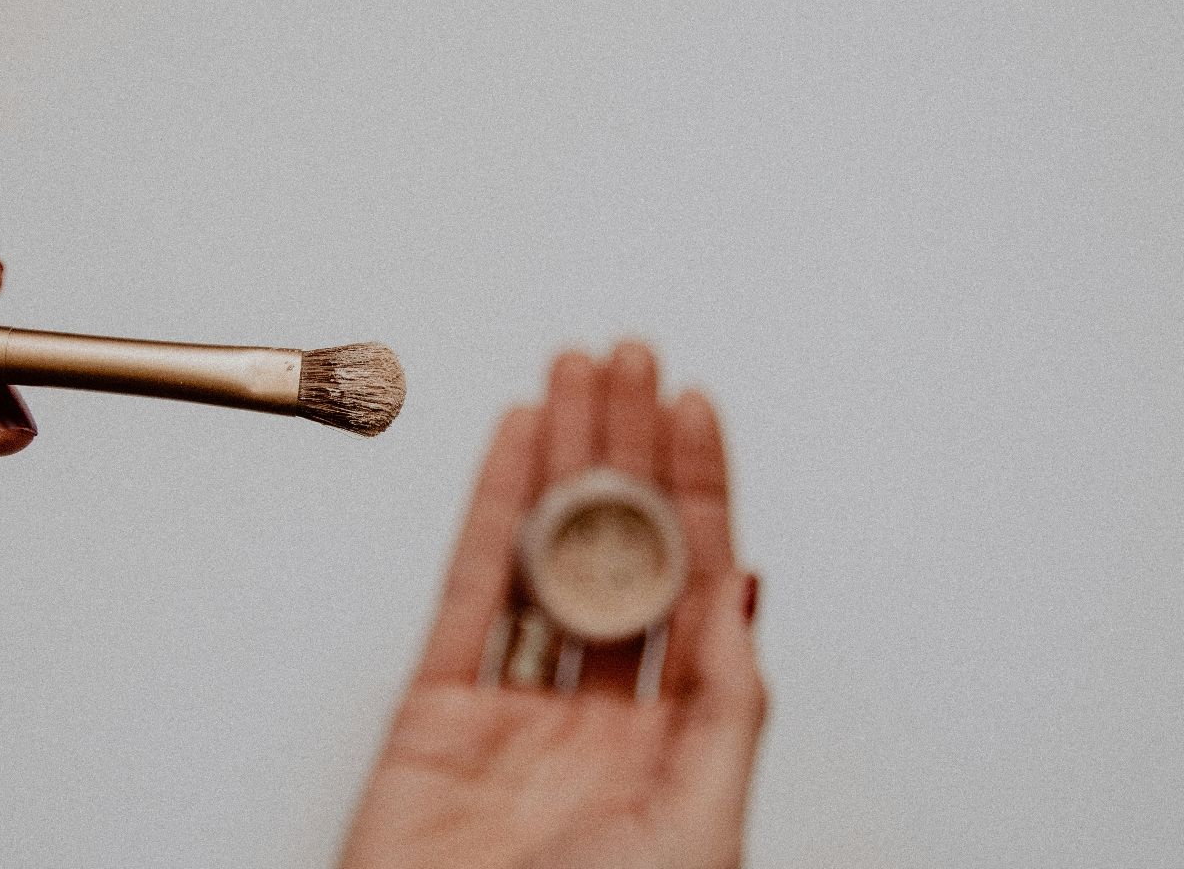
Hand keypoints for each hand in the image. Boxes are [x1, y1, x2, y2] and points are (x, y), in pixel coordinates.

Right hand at [341, 343, 766, 868]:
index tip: (697, 411)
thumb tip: (747, 593)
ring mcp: (516, 712)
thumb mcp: (697, 827)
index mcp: (675, 746)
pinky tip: (510, 450)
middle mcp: (600, 718)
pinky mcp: (435, 717)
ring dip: (560, 461)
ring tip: (575, 377)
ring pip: (545, 556)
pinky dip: (485, 515)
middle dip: (627, 451)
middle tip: (632, 361)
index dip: (699, 492)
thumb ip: (727, 709)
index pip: (694, 587)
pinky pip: (466, 596)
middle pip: (617, 553)